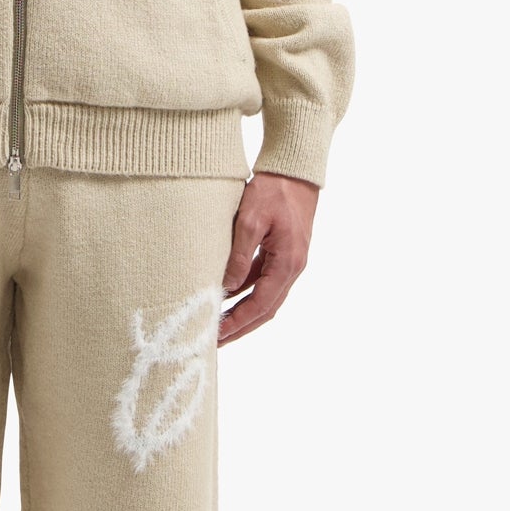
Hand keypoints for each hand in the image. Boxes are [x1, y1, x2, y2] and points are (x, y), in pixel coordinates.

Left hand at [218, 171, 317, 345]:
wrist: (294, 170)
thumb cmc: (274, 190)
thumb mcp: (249, 220)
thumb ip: (239, 256)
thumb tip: (227, 288)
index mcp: (289, 263)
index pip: (262, 304)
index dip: (239, 323)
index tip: (217, 335)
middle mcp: (293, 267)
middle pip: (266, 309)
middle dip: (241, 326)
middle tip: (215, 340)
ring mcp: (290, 262)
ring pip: (266, 297)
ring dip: (243, 313)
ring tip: (218, 324)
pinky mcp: (283, 254)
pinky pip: (264, 281)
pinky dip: (246, 293)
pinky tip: (227, 296)